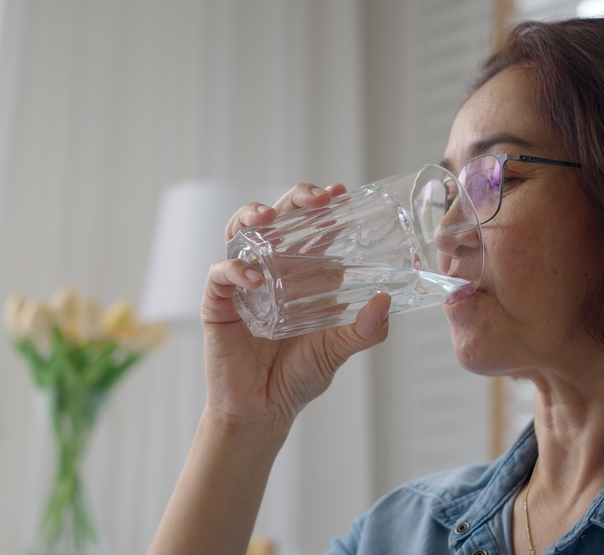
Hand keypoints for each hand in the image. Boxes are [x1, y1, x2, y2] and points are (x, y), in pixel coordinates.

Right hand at [201, 183, 390, 430]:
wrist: (263, 411)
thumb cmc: (298, 376)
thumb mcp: (338, 350)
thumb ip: (363, 330)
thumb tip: (385, 301)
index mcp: (302, 274)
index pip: (311, 228)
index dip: (323, 205)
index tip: (341, 192)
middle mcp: (271, 270)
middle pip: (277, 219)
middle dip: (294, 200)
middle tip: (316, 200)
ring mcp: (242, 284)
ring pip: (241, 233)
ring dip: (252, 216)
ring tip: (268, 217)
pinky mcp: (218, 304)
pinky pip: (220, 274)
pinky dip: (234, 269)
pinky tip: (253, 277)